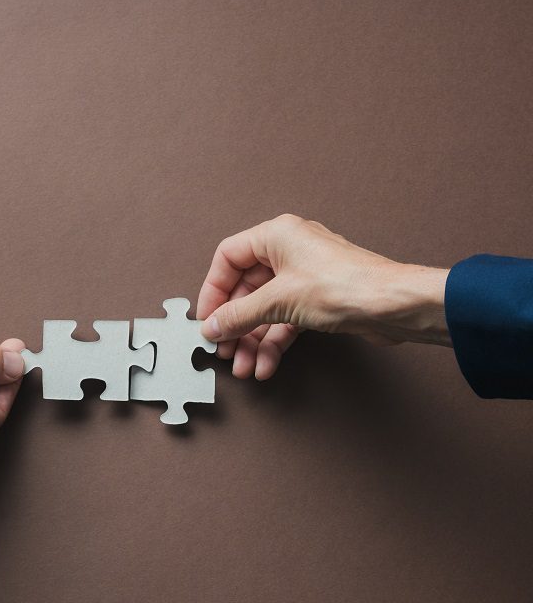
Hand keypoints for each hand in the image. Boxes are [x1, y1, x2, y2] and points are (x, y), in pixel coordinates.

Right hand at [197, 214, 449, 379]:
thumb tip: (212, 326)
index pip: (228, 258)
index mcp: (276, 236)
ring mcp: (303, 277)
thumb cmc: (346, 286)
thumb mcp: (280, 300)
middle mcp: (288, 251)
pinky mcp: (317, 301)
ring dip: (252, 340)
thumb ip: (240, 314)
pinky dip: (274, 343)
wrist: (395, 306)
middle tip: (224, 349)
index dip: (213, 290)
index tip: (206, 319)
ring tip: (244, 366)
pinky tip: (266, 365)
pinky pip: (284, 321)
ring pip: (264, 309)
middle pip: (245, 289)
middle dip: (234, 324)